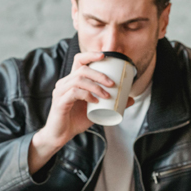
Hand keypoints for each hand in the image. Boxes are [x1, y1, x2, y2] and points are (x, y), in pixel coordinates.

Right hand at [28, 52, 133, 173]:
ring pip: (79, 79)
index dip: (90, 55)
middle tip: (113, 83)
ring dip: (96, 86)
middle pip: (82, 69)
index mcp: (72, 81)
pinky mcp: (59, 102)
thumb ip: (112, 103)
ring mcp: (60, 91)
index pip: (79, 61)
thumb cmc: (77, 120)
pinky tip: (95, 102)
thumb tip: (131, 99)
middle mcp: (65, 83)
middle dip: (100, 74)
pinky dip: (87, 95)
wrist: (61, 135)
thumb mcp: (97, 110)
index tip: (105, 55)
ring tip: (107, 95)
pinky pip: (74, 93)